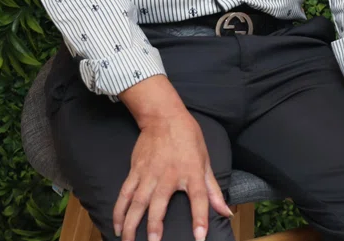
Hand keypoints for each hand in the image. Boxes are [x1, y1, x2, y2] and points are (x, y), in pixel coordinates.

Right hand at [113, 110, 230, 240]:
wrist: (164, 116)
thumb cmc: (188, 138)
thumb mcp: (205, 161)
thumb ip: (213, 191)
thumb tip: (226, 213)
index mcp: (191, 172)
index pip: (199, 197)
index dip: (200, 218)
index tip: (199, 237)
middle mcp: (169, 175)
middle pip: (160, 204)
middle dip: (155, 225)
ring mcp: (149, 173)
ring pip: (137, 202)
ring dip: (132, 224)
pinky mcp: (135, 171)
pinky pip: (125, 194)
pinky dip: (119, 211)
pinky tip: (117, 226)